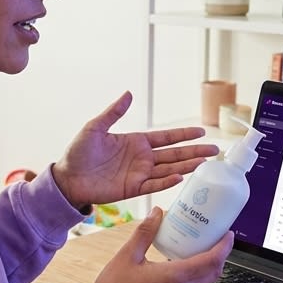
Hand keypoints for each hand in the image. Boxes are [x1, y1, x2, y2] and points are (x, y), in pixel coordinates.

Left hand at [53, 91, 217, 208]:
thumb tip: (128, 93)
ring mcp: (139, 174)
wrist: (67, 178)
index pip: (166, 137)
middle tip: (215, 150)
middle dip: (194, 151)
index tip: (201, 132)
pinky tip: (180, 176)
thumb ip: (114, 113)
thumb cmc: (79, 152)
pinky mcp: (132, 189)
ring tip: (205, 162)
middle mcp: (142, 158)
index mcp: (136, 142)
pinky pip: (153, 185)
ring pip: (169, 169)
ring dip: (187, 165)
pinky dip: (166, 181)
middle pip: (174, 154)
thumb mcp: (95, 127)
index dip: (184, 135)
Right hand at [85, 208, 231, 282]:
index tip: (228, 235)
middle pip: (213, 274)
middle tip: (215, 239)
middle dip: (219, 256)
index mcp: (174, 278)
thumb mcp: (127, 255)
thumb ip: (146, 232)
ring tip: (200, 251)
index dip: (224, 247)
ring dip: (207, 269)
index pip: (211, 261)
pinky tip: (183, 269)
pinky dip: (196, 280)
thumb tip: (157, 213)